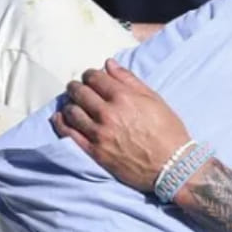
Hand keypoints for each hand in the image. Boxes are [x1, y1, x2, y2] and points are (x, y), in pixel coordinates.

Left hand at [51, 61, 190, 192]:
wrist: (172, 167)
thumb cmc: (168, 131)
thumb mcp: (154, 99)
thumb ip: (129, 80)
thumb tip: (109, 64)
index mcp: (123, 97)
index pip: (94, 77)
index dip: (90, 75)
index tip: (91, 77)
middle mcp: (108, 113)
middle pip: (79, 92)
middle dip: (76, 87)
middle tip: (77, 88)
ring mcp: (99, 134)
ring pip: (71, 111)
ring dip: (69, 103)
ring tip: (73, 104)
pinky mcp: (95, 152)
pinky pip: (69, 134)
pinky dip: (61, 123)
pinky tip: (59, 117)